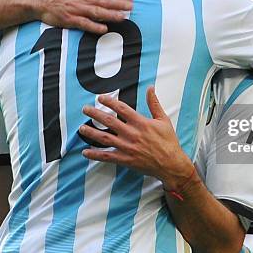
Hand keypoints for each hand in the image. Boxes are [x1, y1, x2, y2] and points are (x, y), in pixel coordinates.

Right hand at [32, 0, 131, 33]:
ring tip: (122, 17)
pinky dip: (93, 26)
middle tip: (131, 7)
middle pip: (104, 1)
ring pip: (96, 11)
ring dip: (110, 14)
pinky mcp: (70, 19)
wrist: (43, 0)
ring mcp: (77, 8)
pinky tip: (103, 29)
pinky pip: (83, 23)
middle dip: (118, 4)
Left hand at [79, 87, 193, 188]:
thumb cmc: (168, 142)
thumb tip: (150, 88)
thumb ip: (154, 104)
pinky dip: (95, 155)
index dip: (109, 102)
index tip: (100, 98)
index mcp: (141, 122)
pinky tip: (85, 152)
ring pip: (105, 138)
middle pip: (109, 121)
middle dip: (95, 114)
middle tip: (85, 109)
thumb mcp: (163, 120)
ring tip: (81, 128)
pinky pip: (107, 157)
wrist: (171, 164)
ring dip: (91, 132)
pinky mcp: (125, 160)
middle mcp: (132, 134)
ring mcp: (127, 147)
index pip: (121, 108)